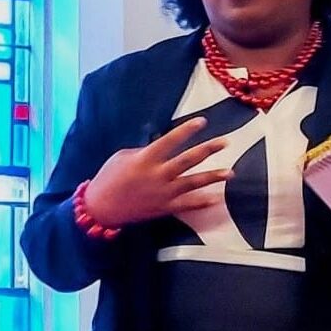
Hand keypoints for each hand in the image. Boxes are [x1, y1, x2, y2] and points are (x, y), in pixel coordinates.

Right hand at [82, 117, 232, 227]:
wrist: (100, 208)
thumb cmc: (108, 178)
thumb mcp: (121, 158)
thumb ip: (143, 151)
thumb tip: (161, 145)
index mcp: (144, 160)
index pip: (169, 141)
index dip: (186, 130)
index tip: (202, 121)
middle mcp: (157, 175)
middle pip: (187, 160)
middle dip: (207, 149)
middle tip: (225, 142)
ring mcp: (162, 193)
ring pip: (193, 183)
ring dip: (213, 176)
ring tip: (230, 172)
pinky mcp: (163, 208)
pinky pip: (187, 205)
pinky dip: (201, 202)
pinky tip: (216, 199)